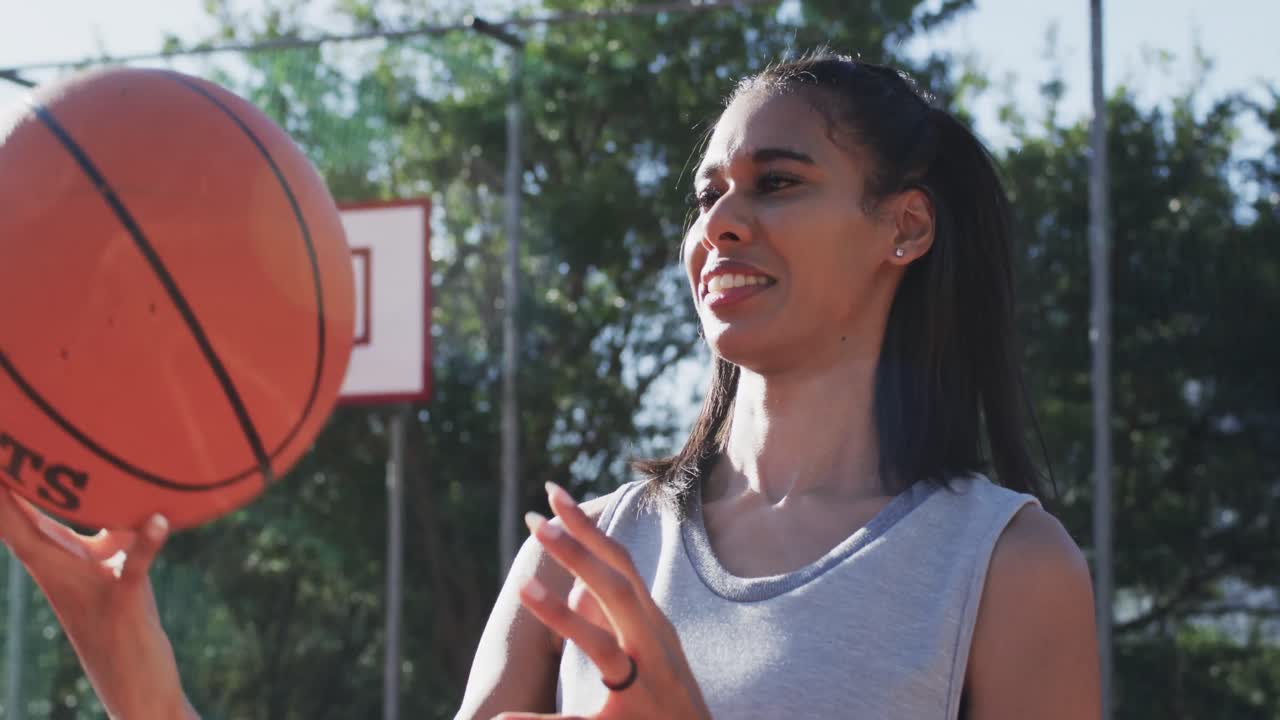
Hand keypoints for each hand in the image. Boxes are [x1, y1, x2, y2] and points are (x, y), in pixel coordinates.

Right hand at [0, 487, 196, 718]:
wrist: (136, 686)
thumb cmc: (124, 621)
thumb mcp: (113, 568)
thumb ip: (110, 533)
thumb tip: (121, 498)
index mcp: (53, 562)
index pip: (15, 515)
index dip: (3, 482)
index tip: (0, 442)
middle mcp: (59, 574)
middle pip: (17, 525)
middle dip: (3, 490)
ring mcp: (87, 590)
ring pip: (55, 545)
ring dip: (56, 510)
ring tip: (53, 468)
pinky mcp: (124, 604)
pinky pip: (133, 569)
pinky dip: (148, 544)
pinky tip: (160, 519)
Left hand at [496, 482, 711, 719]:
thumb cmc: (670, 698)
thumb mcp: (652, 650)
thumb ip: (618, 618)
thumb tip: (575, 586)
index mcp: (654, 627)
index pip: (622, 565)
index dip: (589, 528)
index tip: (553, 493)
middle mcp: (653, 651)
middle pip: (617, 591)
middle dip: (578, 553)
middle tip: (535, 520)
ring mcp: (641, 691)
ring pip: (603, 648)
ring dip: (562, 617)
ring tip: (521, 587)